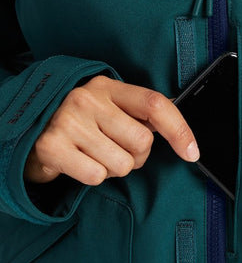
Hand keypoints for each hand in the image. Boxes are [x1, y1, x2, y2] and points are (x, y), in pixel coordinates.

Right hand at [23, 75, 199, 184]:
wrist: (28, 130)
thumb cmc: (80, 121)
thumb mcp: (109, 105)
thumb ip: (140, 110)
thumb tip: (180, 116)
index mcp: (108, 86)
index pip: (155, 105)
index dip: (179, 130)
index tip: (192, 152)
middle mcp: (88, 99)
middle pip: (142, 143)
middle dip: (136, 156)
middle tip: (115, 148)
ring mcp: (68, 121)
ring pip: (121, 164)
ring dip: (112, 168)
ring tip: (93, 154)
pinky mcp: (52, 146)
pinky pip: (96, 176)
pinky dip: (92, 176)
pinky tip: (78, 162)